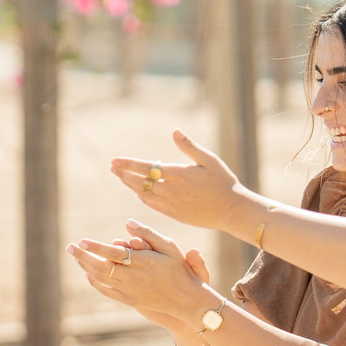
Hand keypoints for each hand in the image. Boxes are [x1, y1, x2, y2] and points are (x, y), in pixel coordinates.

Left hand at [66, 221, 214, 320]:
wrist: (186, 300)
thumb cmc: (180, 269)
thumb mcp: (169, 247)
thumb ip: (148, 233)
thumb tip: (128, 222)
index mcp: (142, 262)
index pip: (112, 253)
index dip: (95, 247)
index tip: (82, 240)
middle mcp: (133, 277)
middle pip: (100, 267)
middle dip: (82, 257)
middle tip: (69, 247)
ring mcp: (129, 291)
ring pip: (101, 279)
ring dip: (86, 267)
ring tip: (76, 257)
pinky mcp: (129, 300)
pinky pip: (107, 291)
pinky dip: (95, 283)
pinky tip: (88, 274)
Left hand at [112, 130, 249, 231]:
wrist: (231, 210)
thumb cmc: (223, 182)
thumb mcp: (209, 160)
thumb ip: (189, 146)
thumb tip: (174, 131)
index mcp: (177, 174)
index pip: (145, 167)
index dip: (128, 164)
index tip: (114, 160)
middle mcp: (170, 190)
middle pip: (140, 182)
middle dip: (124, 174)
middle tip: (113, 167)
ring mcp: (170, 204)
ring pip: (143, 194)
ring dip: (131, 185)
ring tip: (121, 177)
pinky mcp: (174, 214)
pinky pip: (153, 205)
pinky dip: (143, 198)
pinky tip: (139, 193)